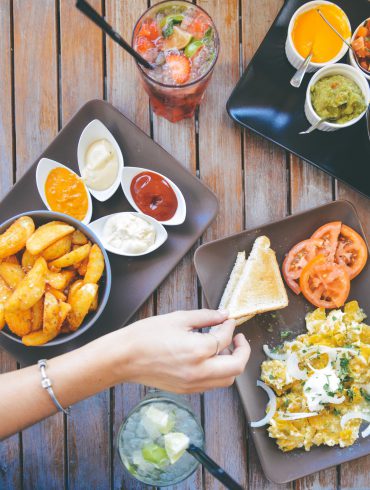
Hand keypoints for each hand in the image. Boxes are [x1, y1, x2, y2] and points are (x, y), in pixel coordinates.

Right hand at [109, 309, 249, 393]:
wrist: (124, 357)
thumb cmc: (146, 335)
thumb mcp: (178, 319)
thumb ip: (206, 317)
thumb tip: (224, 315)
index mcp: (198, 350)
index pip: (225, 339)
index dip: (229, 326)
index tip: (228, 320)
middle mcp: (199, 371)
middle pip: (236, 367)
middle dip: (242, 350)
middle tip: (238, 338)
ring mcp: (193, 384)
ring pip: (227, 380)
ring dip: (232, 364)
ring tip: (224, 348)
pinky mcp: (186, 390)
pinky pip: (212, 384)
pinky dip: (218, 372)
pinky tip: (210, 358)